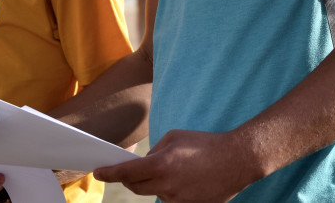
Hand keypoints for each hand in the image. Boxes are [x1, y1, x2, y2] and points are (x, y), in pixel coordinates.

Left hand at [93, 129, 250, 202]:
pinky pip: (170, 199)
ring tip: (173, 169)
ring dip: (154, 183)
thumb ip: (154, 151)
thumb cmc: (205, 144)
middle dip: (127, 179)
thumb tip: (143, 163)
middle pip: (135, 187)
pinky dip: (170, 189)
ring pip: (154, 193)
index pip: (126, 172)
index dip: (109, 173)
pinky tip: (185, 178)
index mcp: (161, 165)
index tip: (98, 172)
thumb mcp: (174, 137)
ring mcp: (177, 200)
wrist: (237, 160)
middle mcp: (166, 186)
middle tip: (123, 171)